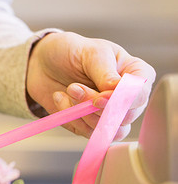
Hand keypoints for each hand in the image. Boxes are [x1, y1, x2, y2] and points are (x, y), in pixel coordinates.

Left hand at [26, 32, 154, 139]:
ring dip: (83, 113)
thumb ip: (105, 73)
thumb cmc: (71, 51)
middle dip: (95, 106)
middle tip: (74, 88)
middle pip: (124, 116)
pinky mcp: (92, 123)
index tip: (99, 98)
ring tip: (68, 90)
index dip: (121, 101)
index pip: (140, 95)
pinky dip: (71, 118)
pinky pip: (88, 132)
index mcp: (136, 73)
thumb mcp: (90, 53)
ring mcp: (111, 112)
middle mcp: (128, 96)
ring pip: (108, 129)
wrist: (43, 61)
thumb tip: (117, 91)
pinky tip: (61, 98)